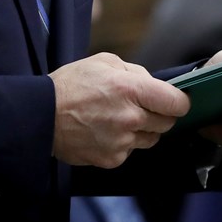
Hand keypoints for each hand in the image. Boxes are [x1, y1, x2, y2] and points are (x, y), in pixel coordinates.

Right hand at [50, 52, 190, 168]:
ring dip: (142, 130)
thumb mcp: (103, 62)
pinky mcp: (112, 159)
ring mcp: (122, 141)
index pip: (176, 103)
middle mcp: (130, 118)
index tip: (176, 101)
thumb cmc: (71, 84)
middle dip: (159, 114)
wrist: (41, 115)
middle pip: (167, 123)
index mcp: (131, 89)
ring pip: (150, 139)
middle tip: (141, 107)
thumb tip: (153, 84)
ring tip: (118, 119)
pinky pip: (130, 151)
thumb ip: (134, 71)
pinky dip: (123, 143)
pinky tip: (105, 132)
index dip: (179, 101)